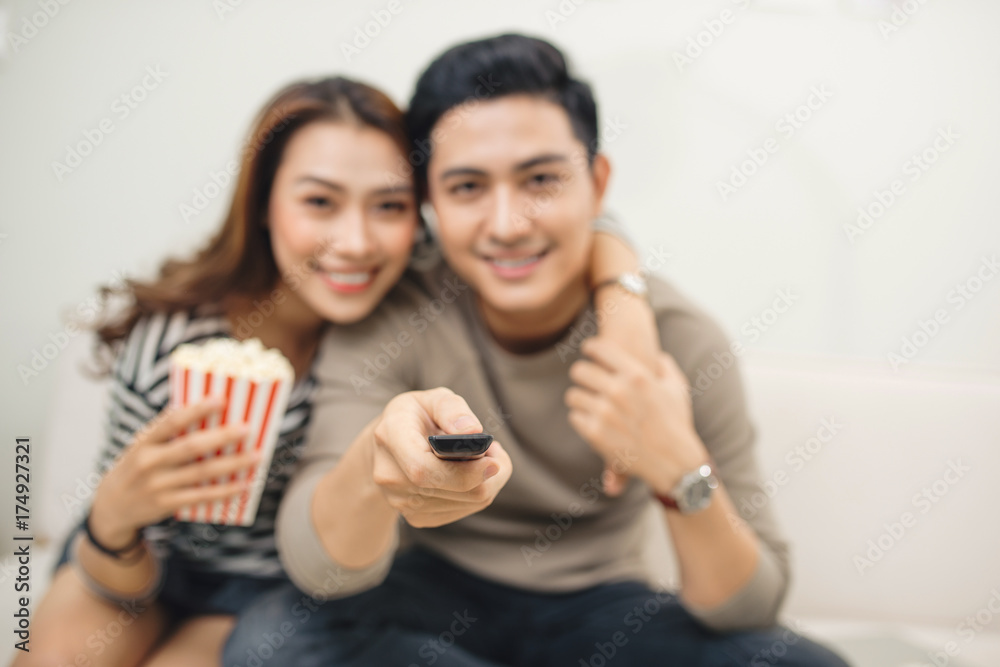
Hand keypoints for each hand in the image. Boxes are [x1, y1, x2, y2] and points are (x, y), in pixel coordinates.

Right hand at [89, 398, 258, 549]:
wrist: (110, 508)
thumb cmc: (135, 468)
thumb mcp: (141, 447)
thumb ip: (167, 433)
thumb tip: (206, 411)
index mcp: (144, 442)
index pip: (171, 421)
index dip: (197, 409)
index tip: (221, 399)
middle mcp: (149, 463)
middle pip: (191, 447)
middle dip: (222, 437)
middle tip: (247, 428)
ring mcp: (157, 485)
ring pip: (202, 473)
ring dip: (232, 464)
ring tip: (257, 455)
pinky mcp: (166, 504)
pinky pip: (201, 496)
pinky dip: (224, 491)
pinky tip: (243, 484)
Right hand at [371, 387, 512, 527]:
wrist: (389, 447)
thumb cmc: (417, 417)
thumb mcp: (433, 399)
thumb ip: (452, 409)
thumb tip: (472, 431)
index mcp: (390, 436)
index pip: (423, 469)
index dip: (463, 471)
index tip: (493, 461)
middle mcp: (390, 475)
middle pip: (452, 489)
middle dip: (487, 473)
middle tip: (494, 451)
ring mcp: (400, 501)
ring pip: (466, 502)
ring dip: (485, 481)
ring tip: (479, 458)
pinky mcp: (416, 517)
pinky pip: (462, 511)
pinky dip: (476, 493)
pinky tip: (468, 474)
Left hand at [565, 337, 708, 495]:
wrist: (674, 462)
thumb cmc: (678, 424)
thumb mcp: (677, 389)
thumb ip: (665, 367)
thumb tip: (656, 355)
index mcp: (637, 376)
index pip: (600, 349)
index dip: (591, 347)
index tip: (588, 350)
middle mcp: (619, 392)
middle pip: (580, 371)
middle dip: (581, 373)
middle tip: (583, 378)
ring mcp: (605, 413)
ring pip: (573, 395)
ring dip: (580, 397)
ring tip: (587, 401)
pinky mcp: (595, 434)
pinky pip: (575, 417)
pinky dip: (582, 418)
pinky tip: (592, 420)